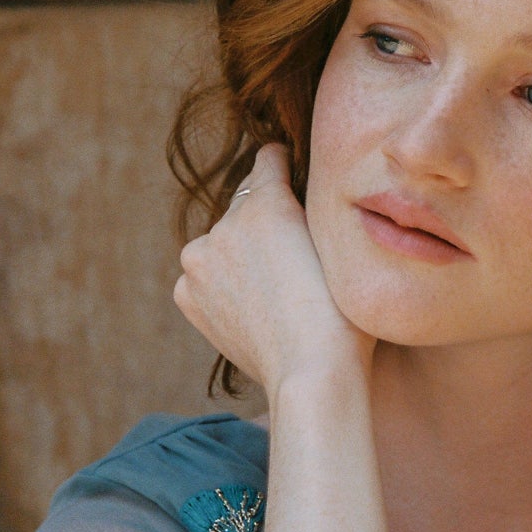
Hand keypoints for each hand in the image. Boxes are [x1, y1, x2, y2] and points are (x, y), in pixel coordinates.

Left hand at [174, 144, 374, 400]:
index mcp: (264, 202)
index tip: (288, 168)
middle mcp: (224, 224)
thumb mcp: (340, 246)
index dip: (283, 164)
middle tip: (291, 252)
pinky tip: (252, 305)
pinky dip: (222, 284)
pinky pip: (205, 276)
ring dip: (241, 253)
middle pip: (244, 207)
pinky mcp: (187, 293)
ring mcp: (199, 260)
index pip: (267, 159)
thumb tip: (301, 198)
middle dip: (264, 220)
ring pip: (223, 243)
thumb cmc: (344, 313)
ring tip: (272, 286)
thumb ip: (314, 211)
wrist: (312, 372)